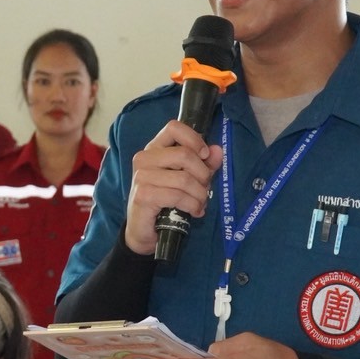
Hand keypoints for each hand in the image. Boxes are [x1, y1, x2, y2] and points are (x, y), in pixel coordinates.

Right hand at [122, 120, 224, 254]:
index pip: (174, 128)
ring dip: (200, 194)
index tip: (204, 156)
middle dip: (203, 174)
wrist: (145, 231)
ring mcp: (142, 177)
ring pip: (184, 178)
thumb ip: (203, 164)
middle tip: (205, 188)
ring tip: (200, 203)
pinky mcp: (143, 195)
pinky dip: (192, 205)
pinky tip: (194, 211)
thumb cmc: (166, 201)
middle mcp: (144, 158)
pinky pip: (177, 196)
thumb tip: (218, 151)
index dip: (194, 139)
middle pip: (184, 154)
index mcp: (154, 149)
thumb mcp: (188, 179)